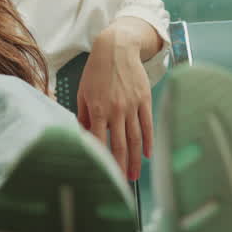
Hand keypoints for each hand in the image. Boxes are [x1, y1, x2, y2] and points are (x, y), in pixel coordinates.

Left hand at [77, 24, 154, 181]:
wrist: (117, 48)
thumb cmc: (96, 70)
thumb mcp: (82, 92)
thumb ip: (83, 116)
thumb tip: (82, 137)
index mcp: (98, 109)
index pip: (99, 142)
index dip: (101, 160)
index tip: (102, 175)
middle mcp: (116, 110)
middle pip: (120, 145)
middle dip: (121, 167)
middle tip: (120, 184)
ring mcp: (132, 105)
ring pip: (135, 139)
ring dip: (135, 160)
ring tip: (134, 176)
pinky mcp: (144, 100)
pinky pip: (147, 124)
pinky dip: (149, 141)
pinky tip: (148, 155)